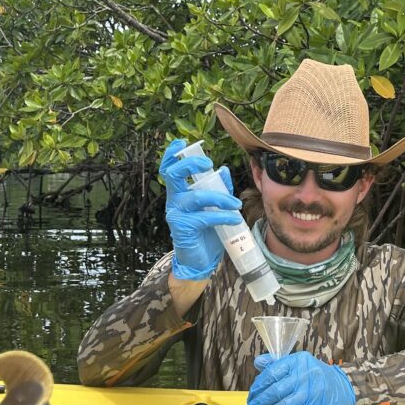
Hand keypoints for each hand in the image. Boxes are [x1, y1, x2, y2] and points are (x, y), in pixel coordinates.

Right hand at [160, 139, 241, 279]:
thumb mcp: (214, 207)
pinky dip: (222, 216)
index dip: (171, 155)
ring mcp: (176, 214)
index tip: (182, 143)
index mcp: (179, 192)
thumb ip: (218, 189)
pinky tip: (234, 218)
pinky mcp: (183, 228)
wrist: (200, 261)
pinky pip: (204, 217)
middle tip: (208, 164)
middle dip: (190, 164)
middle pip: (172, 175)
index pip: (168, 169)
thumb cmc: (206, 232)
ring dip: (219, 197)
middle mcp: (174, 201)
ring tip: (236, 204)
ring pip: (195, 196)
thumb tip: (223, 169)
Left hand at [247, 351, 355, 404]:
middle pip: (276, 389)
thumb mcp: (298, 362)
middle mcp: (304, 375)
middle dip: (260, 400)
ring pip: (284, 403)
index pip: (272, 373)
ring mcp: (310, 391)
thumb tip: (259, 362)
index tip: (253, 393)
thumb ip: (277, 363)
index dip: (259, 385)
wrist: (342, 385)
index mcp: (298, 361)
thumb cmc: (317, 374)